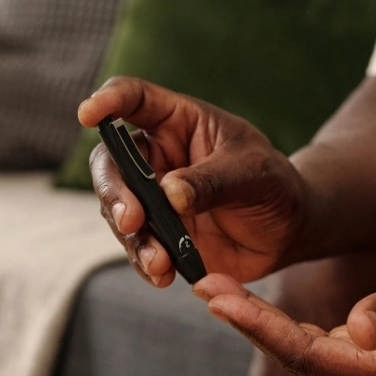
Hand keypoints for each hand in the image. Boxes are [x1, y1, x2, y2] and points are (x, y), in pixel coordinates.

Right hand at [78, 76, 306, 286]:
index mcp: (177, 122)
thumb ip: (212, 181)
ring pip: (119, 213)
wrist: (288, 231)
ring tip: (160, 262)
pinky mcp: (159, 236)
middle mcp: (156, 158)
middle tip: (132, 220)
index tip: (87, 114)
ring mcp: (154, 200)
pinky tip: (162, 276)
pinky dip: (145, 263)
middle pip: (111, 165)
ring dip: (133, 239)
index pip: (133, 99)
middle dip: (114, 193)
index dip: (108, 101)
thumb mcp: (253, 173)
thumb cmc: (273, 184)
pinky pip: (138, 248)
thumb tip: (169, 194)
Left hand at [194, 236, 375, 375]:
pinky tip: (252, 305)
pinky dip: (280, 325)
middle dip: (247, 323)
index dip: (260, 327)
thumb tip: (357, 328)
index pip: (308, 355)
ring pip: (299, 352)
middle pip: (295, 357)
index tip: (219, 299)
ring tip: (216, 290)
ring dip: (258, 323)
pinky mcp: (368, 362)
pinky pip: (313, 347)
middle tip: (202, 287)